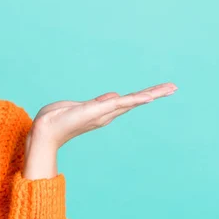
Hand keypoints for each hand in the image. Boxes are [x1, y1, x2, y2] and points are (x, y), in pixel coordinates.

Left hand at [27, 82, 177, 150]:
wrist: (45, 131)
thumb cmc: (58, 119)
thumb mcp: (80, 107)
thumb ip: (98, 102)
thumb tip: (115, 96)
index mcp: (103, 111)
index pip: (127, 101)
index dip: (144, 96)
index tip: (160, 90)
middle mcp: (106, 114)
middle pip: (135, 101)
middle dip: (154, 94)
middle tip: (174, 87)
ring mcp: (103, 113)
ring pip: (131, 101)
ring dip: (150, 94)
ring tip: (168, 88)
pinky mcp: (96, 111)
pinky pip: (119, 103)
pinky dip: (134, 100)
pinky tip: (148, 96)